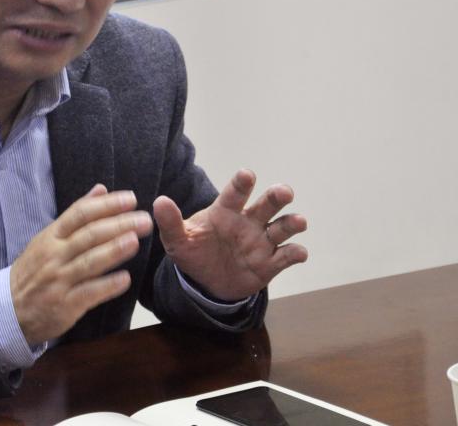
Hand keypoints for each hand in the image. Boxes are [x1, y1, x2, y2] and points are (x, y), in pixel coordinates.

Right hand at [10, 185, 152, 345]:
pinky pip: (89, 293)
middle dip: (118, 225)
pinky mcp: (65, 305)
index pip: (80, 214)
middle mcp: (54, 256)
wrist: (8, 310)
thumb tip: (101, 189)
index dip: (107, 205)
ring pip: (89, 262)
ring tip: (135, 241)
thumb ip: (76, 215)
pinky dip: (107, 286)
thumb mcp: (48, 238)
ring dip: (114, 251)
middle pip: (89, 236)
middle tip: (144, 220)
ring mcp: (59, 281)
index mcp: (51, 237)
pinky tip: (125, 279)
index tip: (131, 199)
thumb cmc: (34, 271)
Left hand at [152, 169, 307, 301]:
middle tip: (284, 192)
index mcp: (226, 212)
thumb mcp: (179, 240)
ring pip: (282, 227)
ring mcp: (262, 241)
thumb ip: (171, 223)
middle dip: (276, 197)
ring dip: (291, 223)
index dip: (241, 184)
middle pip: (266, 205)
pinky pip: (286, 256)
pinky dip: (295, 253)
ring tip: (298, 222)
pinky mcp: (271, 263)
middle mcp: (248, 222)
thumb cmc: (195, 252)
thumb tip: (159, 202)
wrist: (207, 283)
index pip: (234, 194)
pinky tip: (299, 253)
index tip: (247, 174)